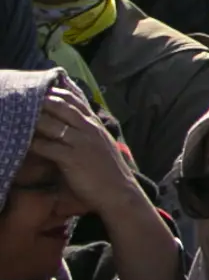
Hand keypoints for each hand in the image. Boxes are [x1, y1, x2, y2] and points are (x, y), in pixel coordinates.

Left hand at [30, 82, 141, 221]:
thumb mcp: (101, 144)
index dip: (58, 91)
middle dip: (42, 100)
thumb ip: (86, 132)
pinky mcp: (72, 158)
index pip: (76, 100)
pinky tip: (23, 144)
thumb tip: (67, 125)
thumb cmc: (108, 171)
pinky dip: (33, 144)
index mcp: (95, 124)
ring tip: (18, 117)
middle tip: (25, 97)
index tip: (44, 87)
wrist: (119, 192)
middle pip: (62, 107)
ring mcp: (81, 143)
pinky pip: (47, 147)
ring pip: (52, 124)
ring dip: (34, 120)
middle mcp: (89, 129)